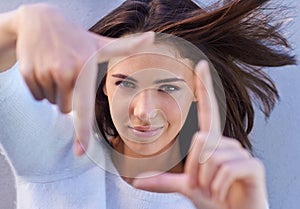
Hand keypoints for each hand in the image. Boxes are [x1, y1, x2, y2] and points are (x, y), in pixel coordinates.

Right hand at [14, 3, 153, 155]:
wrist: (40, 20)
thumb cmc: (77, 37)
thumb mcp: (100, 43)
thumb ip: (127, 47)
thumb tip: (153, 37)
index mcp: (84, 69)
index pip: (84, 108)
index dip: (82, 132)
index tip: (81, 152)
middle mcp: (65, 72)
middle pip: (66, 109)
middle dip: (69, 97)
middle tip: (70, 72)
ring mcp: (44, 72)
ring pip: (52, 102)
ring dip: (55, 91)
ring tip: (57, 67)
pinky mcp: (27, 73)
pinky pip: (37, 95)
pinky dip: (40, 86)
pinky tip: (44, 67)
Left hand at [132, 61, 267, 208]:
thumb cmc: (214, 199)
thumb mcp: (188, 187)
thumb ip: (164, 181)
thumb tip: (136, 180)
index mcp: (212, 144)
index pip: (207, 109)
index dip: (204, 86)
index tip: (200, 63)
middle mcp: (227, 143)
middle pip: (199, 142)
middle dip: (196, 170)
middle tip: (205, 186)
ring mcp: (241, 153)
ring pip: (210, 158)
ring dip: (207, 183)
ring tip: (217, 190)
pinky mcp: (252, 165)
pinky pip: (225, 171)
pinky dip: (218, 188)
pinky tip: (226, 193)